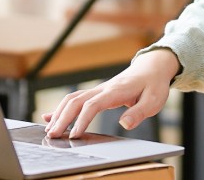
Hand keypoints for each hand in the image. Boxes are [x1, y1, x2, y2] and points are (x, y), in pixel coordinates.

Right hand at [42, 49, 178, 138]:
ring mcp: (98, 90)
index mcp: (116, 91)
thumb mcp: (154, 100)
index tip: (74, 135)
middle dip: (62, 118)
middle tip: (53, 136)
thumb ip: (139, 112)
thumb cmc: (153, 85)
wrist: (151, 67)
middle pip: (76, 102)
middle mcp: (103, 89)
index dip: (82, 120)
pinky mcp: (97, 93)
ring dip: (59, 114)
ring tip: (50, 130)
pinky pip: (75, 99)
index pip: (93, 105)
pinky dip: (61, 108)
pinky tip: (50, 117)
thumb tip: (124, 124)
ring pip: (72, 99)